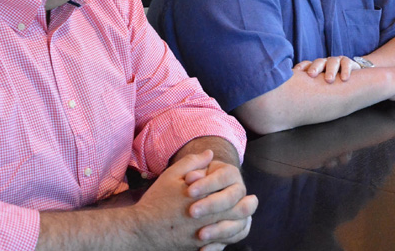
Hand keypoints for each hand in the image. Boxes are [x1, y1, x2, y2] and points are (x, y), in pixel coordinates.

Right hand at [133, 150, 256, 249]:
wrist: (141, 230)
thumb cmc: (157, 201)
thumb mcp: (171, 175)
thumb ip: (192, 162)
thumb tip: (210, 153)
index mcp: (202, 198)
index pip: (230, 195)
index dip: (240, 193)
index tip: (247, 192)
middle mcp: (205, 218)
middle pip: (237, 214)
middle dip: (248, 207)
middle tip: (252, 202)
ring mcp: (202, 236)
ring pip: (232, 232)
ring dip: (242, 224)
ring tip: (246, 218)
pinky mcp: (197, 248)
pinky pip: (220, 246)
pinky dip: (228, 240)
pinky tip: (230, 233)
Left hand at [294, 55, 359, 82]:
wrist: (352, 80)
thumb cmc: (331, 86)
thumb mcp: (319, 86)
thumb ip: (309, 88)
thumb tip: (293, 97)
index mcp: (316, 68)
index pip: (306, 65)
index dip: (301, 67)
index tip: (296, 72)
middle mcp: (325, 63)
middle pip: (319, 62)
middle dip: (315, 68)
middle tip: (311, 75)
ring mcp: (336, 62)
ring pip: (332, 62)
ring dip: (330, 70)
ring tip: (329, 80)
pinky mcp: (348, 63)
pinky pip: (346, 64)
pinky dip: (345, 70)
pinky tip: (345, 79)